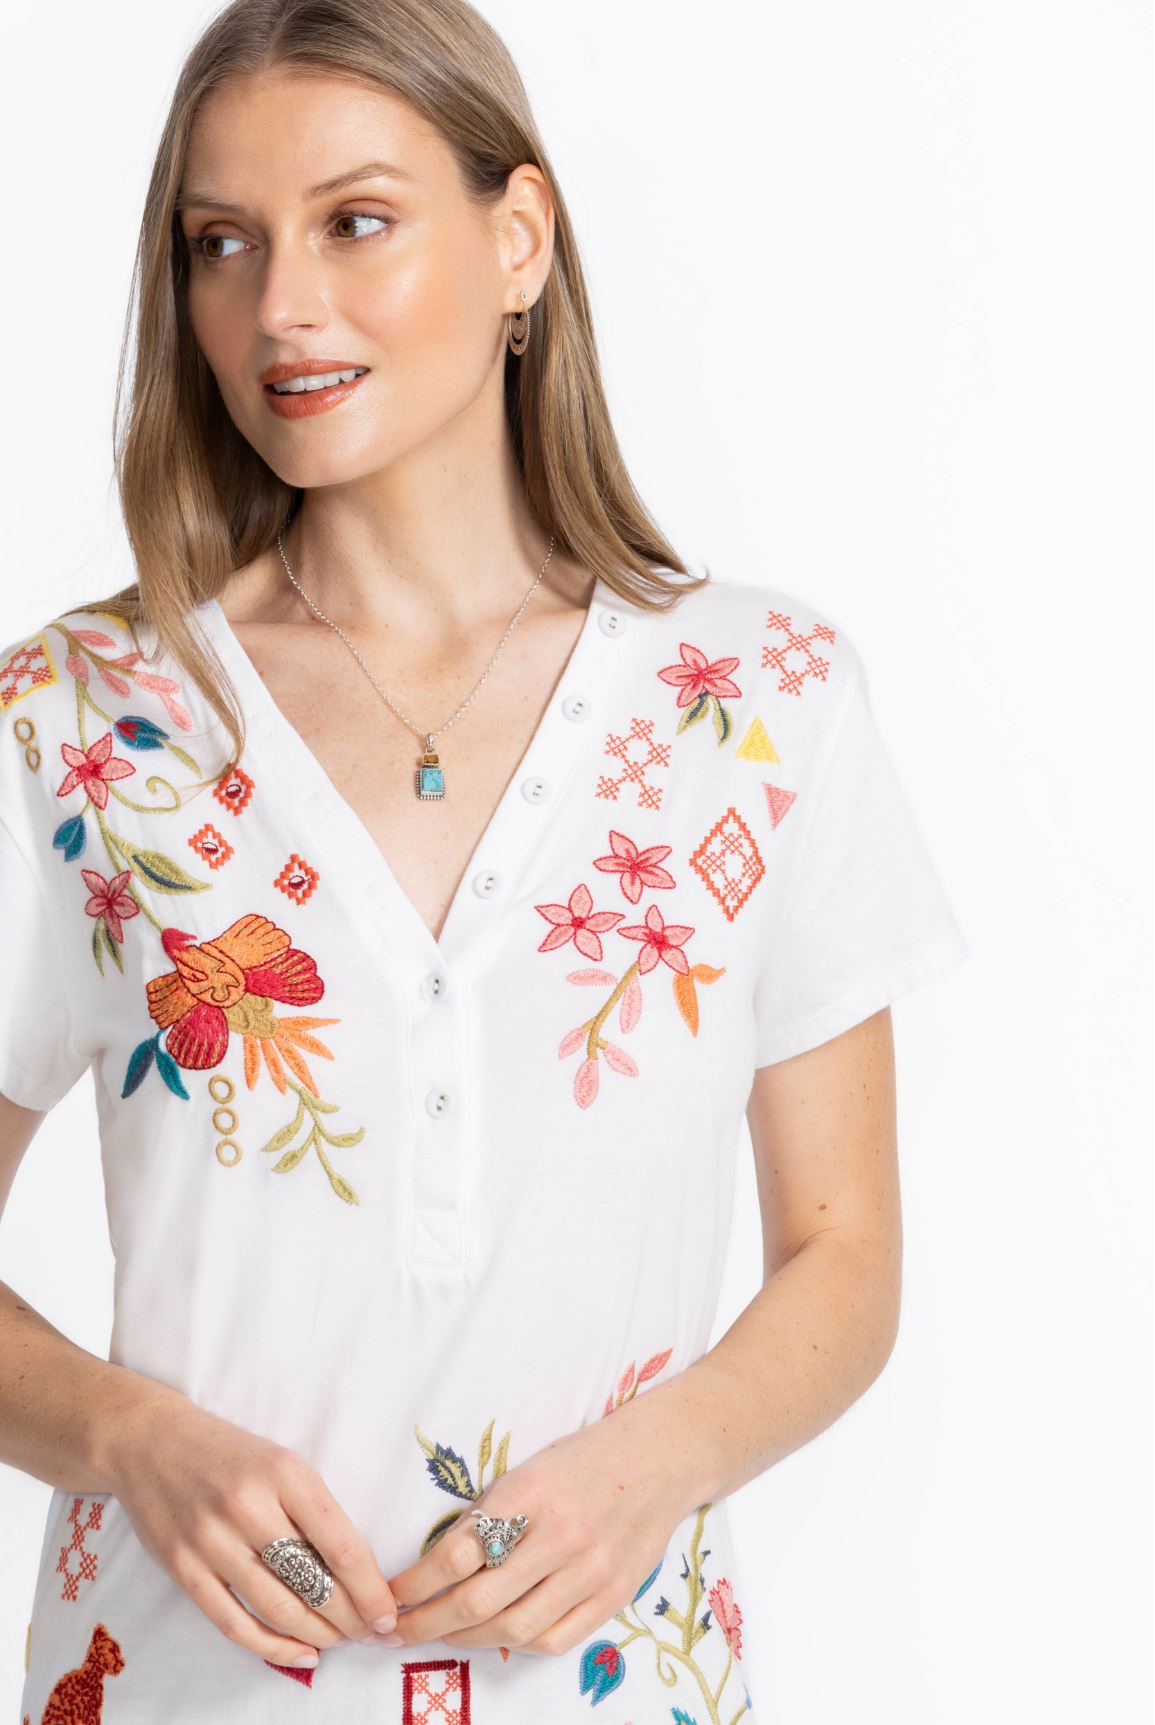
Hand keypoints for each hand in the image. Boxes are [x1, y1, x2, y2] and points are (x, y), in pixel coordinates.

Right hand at [108, 1387, 399, 1667]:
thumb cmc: (229, 1454)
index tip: (388, 1613)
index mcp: (285, 1474)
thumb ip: (314, 1511)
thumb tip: (357, 1573)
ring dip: (317, 1635)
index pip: (340, 1545)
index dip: (370, 1590)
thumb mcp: (282, 1463)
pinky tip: (300, 1654)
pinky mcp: (183, 1569)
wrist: (150, 1442)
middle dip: (350, 1619)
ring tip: (339, 1641)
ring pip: (277, 1607)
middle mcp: (248, 1507)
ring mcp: (211, 1541)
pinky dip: (272, 1647)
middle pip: (312, 1581)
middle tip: (372, 1634)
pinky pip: (234, 1622)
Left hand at [380, 1390, 700, 1656]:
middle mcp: (560, 1536)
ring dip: (466, 1640)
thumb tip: (437, 1565)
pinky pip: (554, 1639)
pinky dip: (517, 1644)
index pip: (457, 1553)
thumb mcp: (527, 1471)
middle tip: (396, 1631)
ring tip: (441, 1635)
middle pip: (478, 1602)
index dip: (414, 1584)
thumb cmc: (584, 1459)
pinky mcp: (613, 1595)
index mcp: (529, 1494)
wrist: (660, 1457)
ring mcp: (590, 1570)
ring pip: (513, 1629)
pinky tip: (496, 1637)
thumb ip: (490, 1515)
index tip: (390, 1596)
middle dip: (427, 1624)